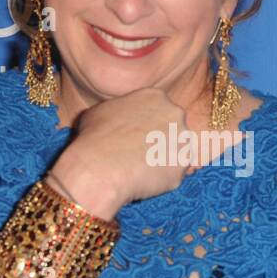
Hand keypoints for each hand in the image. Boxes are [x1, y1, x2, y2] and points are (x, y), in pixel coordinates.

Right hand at [45, 87, 196, 218]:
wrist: (100, 168)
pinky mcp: (183, 167)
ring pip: (177, 152)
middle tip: (141, 153)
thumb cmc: (94, 138)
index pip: (159, 108)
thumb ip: (119, 111)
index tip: (136, 135)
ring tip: (140, 169)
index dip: (148, 124)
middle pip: (173, 128)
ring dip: (163, 160)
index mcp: (156, 96)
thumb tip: (117, 119)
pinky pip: (174, 174)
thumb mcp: (100, 112)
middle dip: (161, 140)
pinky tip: (143, 181)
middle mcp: (175, 114)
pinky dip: (161, 179)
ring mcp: (183, 141)